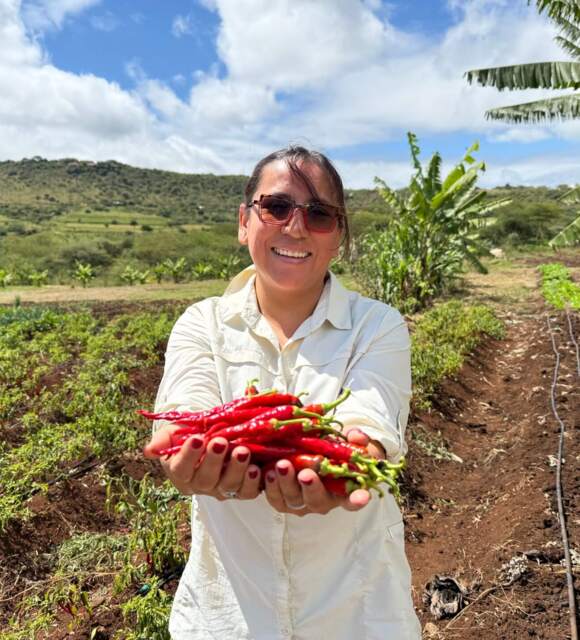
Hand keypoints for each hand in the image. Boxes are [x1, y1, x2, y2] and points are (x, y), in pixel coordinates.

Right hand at [143, 426, 260, 500]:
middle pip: (205, 479)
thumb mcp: (174, 431)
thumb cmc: (190, 432)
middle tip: (220, 442)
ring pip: (228, 486)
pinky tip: (257, 469)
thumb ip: (162, 440)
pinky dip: (252, 483)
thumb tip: (149, 451)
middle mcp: (200, 485)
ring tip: (242, 451)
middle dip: (214, 460)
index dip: (189, 455)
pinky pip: (247, 492)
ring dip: (236, 469)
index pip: (181, 468)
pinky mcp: (241, 490)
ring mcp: (221, 489)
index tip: (197, 438)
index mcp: (181, 472)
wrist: (213, 434)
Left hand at [264, 428, 380, 516]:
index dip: (356, 499)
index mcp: (342, 491)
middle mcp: (322, 500)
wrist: (312, 454)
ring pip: (292, 499)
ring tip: (280, 466)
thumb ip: (357, 440)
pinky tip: (264, 471)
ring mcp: (301, 501)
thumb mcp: (350, 444)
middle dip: (311, 487)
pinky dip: (268, 486)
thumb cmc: (334, 452)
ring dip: (285, 484)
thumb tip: (356, 435)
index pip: (352, 499)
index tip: (363, 496)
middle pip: (316, 500)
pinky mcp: (281, 499)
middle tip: (305, 474)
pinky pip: (274, 497)